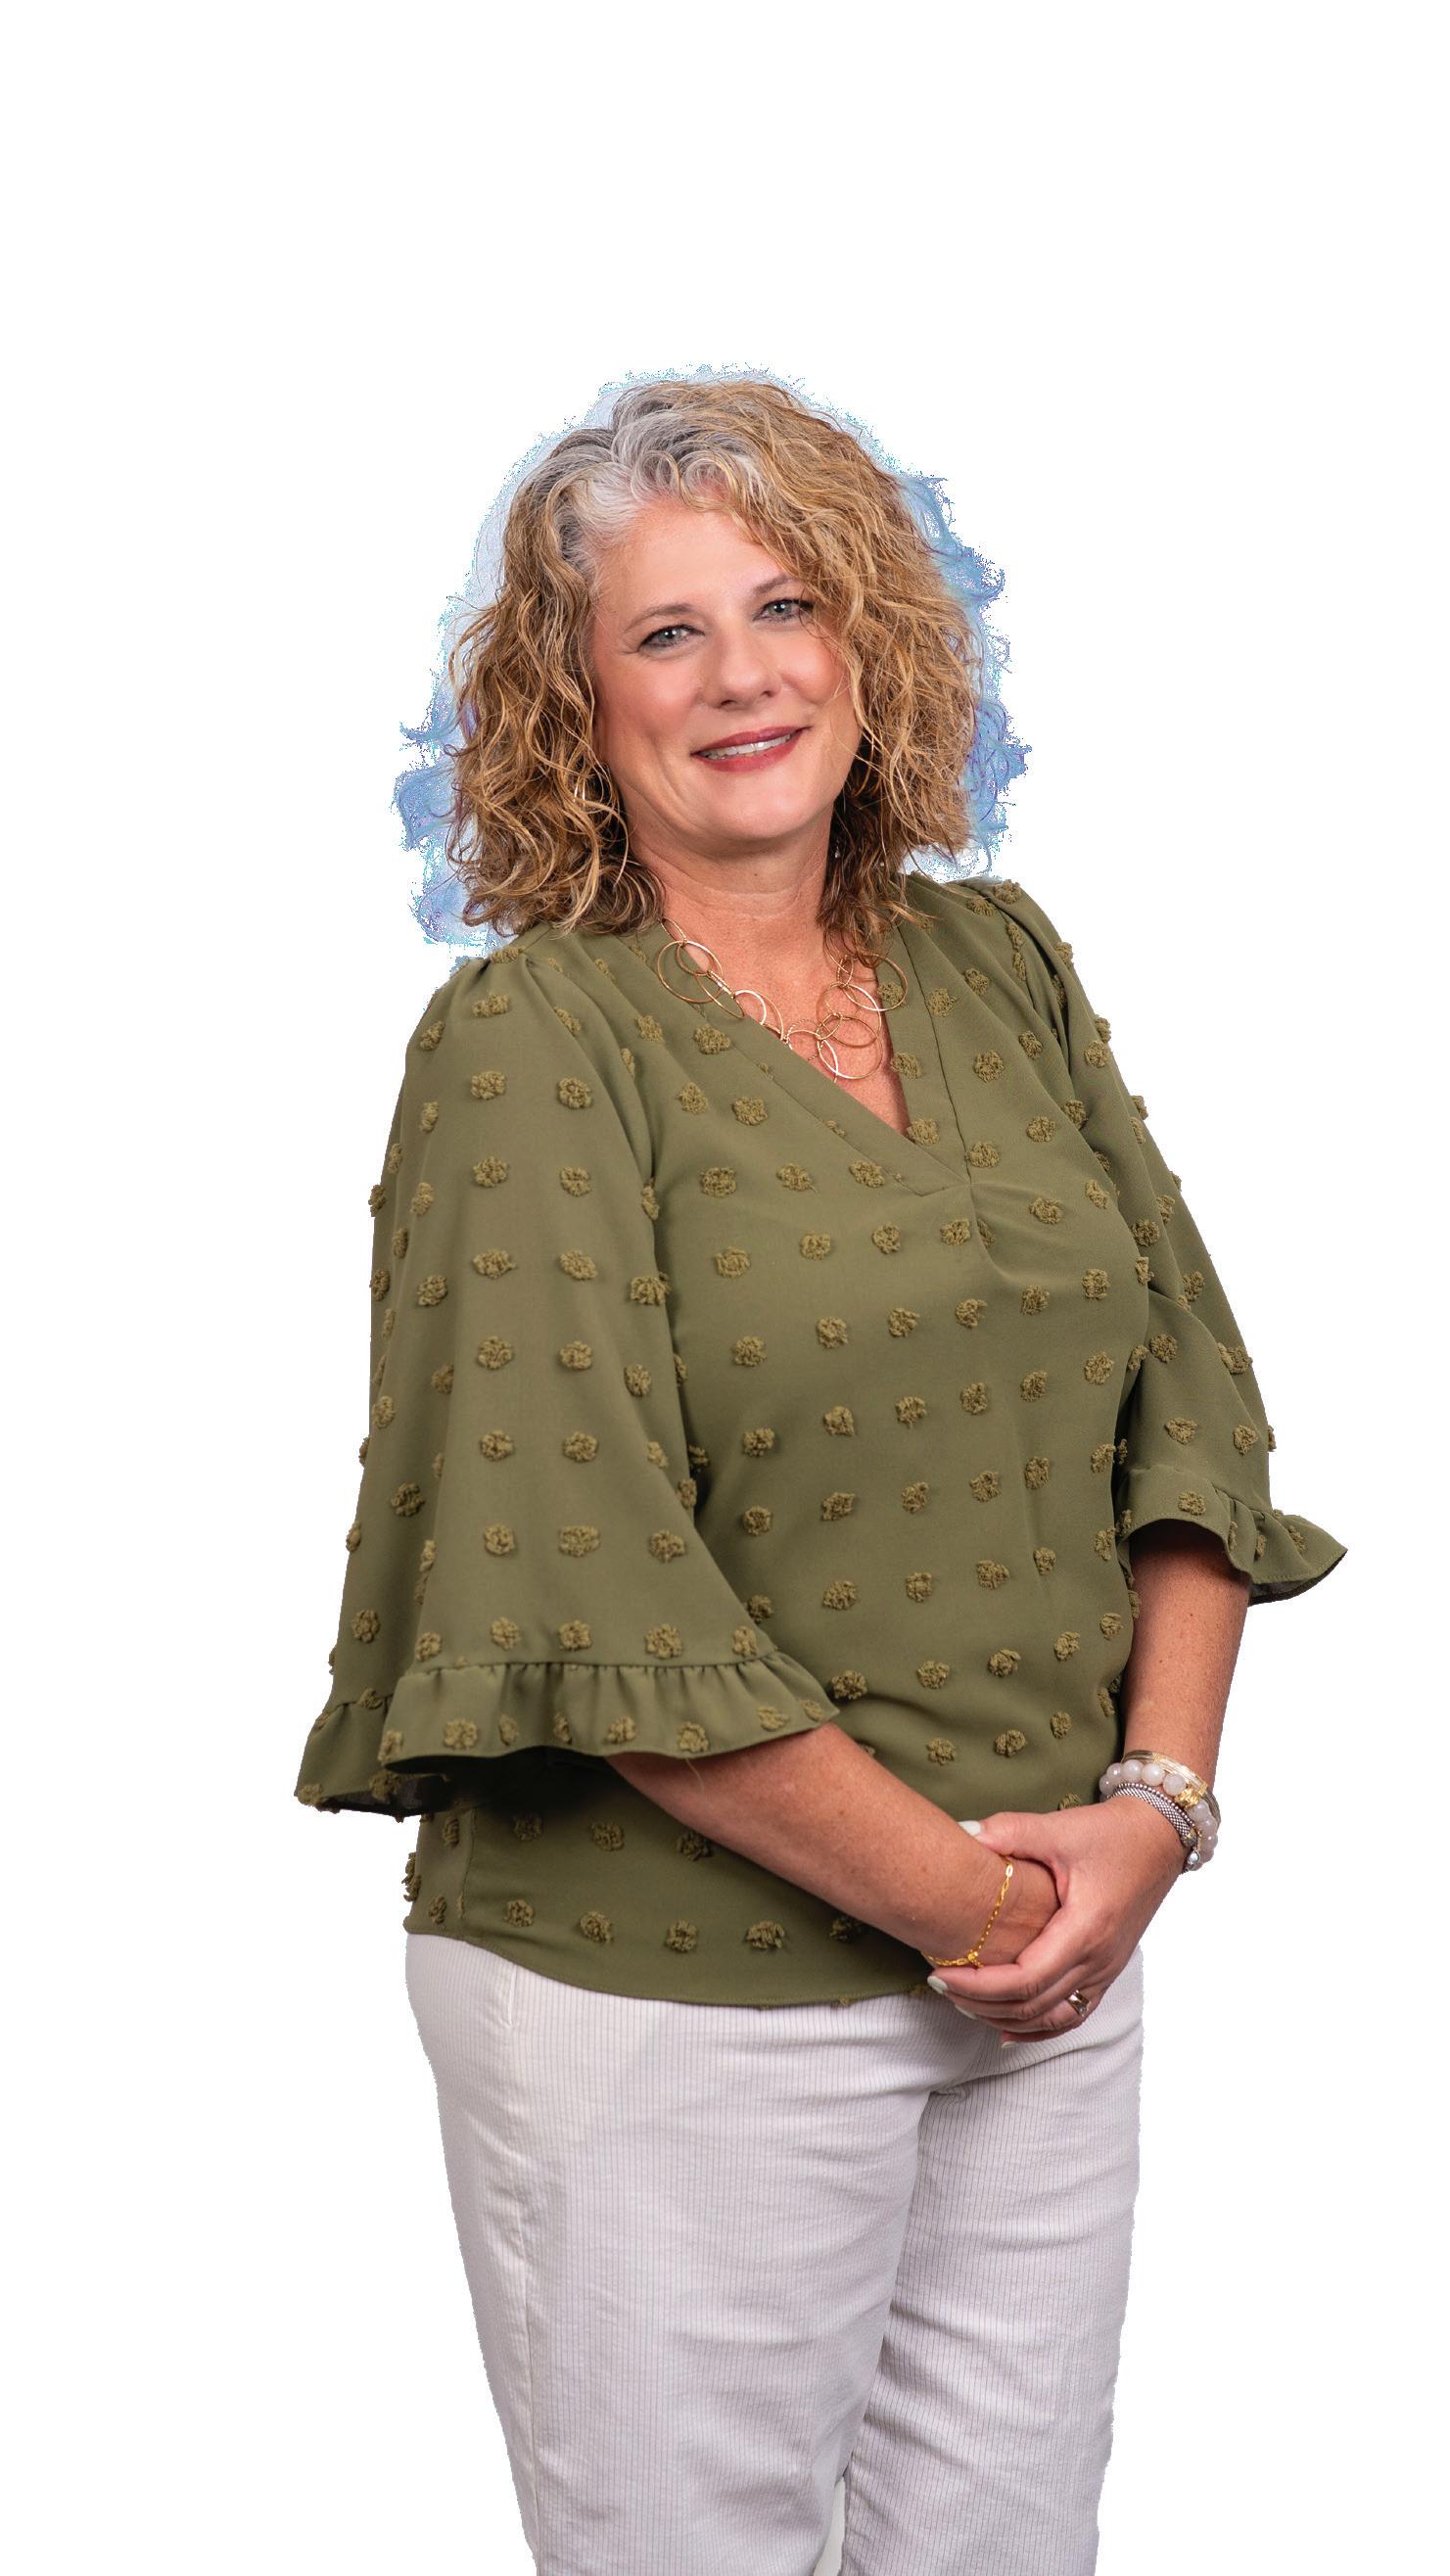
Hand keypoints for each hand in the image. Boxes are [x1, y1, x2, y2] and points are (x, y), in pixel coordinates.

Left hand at [928, 1797, 1184, 2038]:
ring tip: (962, 2001)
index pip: (1026, 1979)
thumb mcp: (1059, 1828)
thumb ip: (1010, 1832)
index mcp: (1086, 1929)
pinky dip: (1037, 2026)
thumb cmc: (1111, 1833)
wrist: (1158, 1839)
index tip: (941, 1972)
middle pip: (1033, 2005)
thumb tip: (962, 1833)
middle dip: (980, 2002)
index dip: (979, 1985)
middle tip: (938, 1982)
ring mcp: (1106, 1971)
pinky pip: (1071, 2014)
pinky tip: (1006, 2029)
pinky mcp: (1107, 1971)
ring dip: (1004, 2017)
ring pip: (1051, 2017)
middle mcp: (1099, 1960)